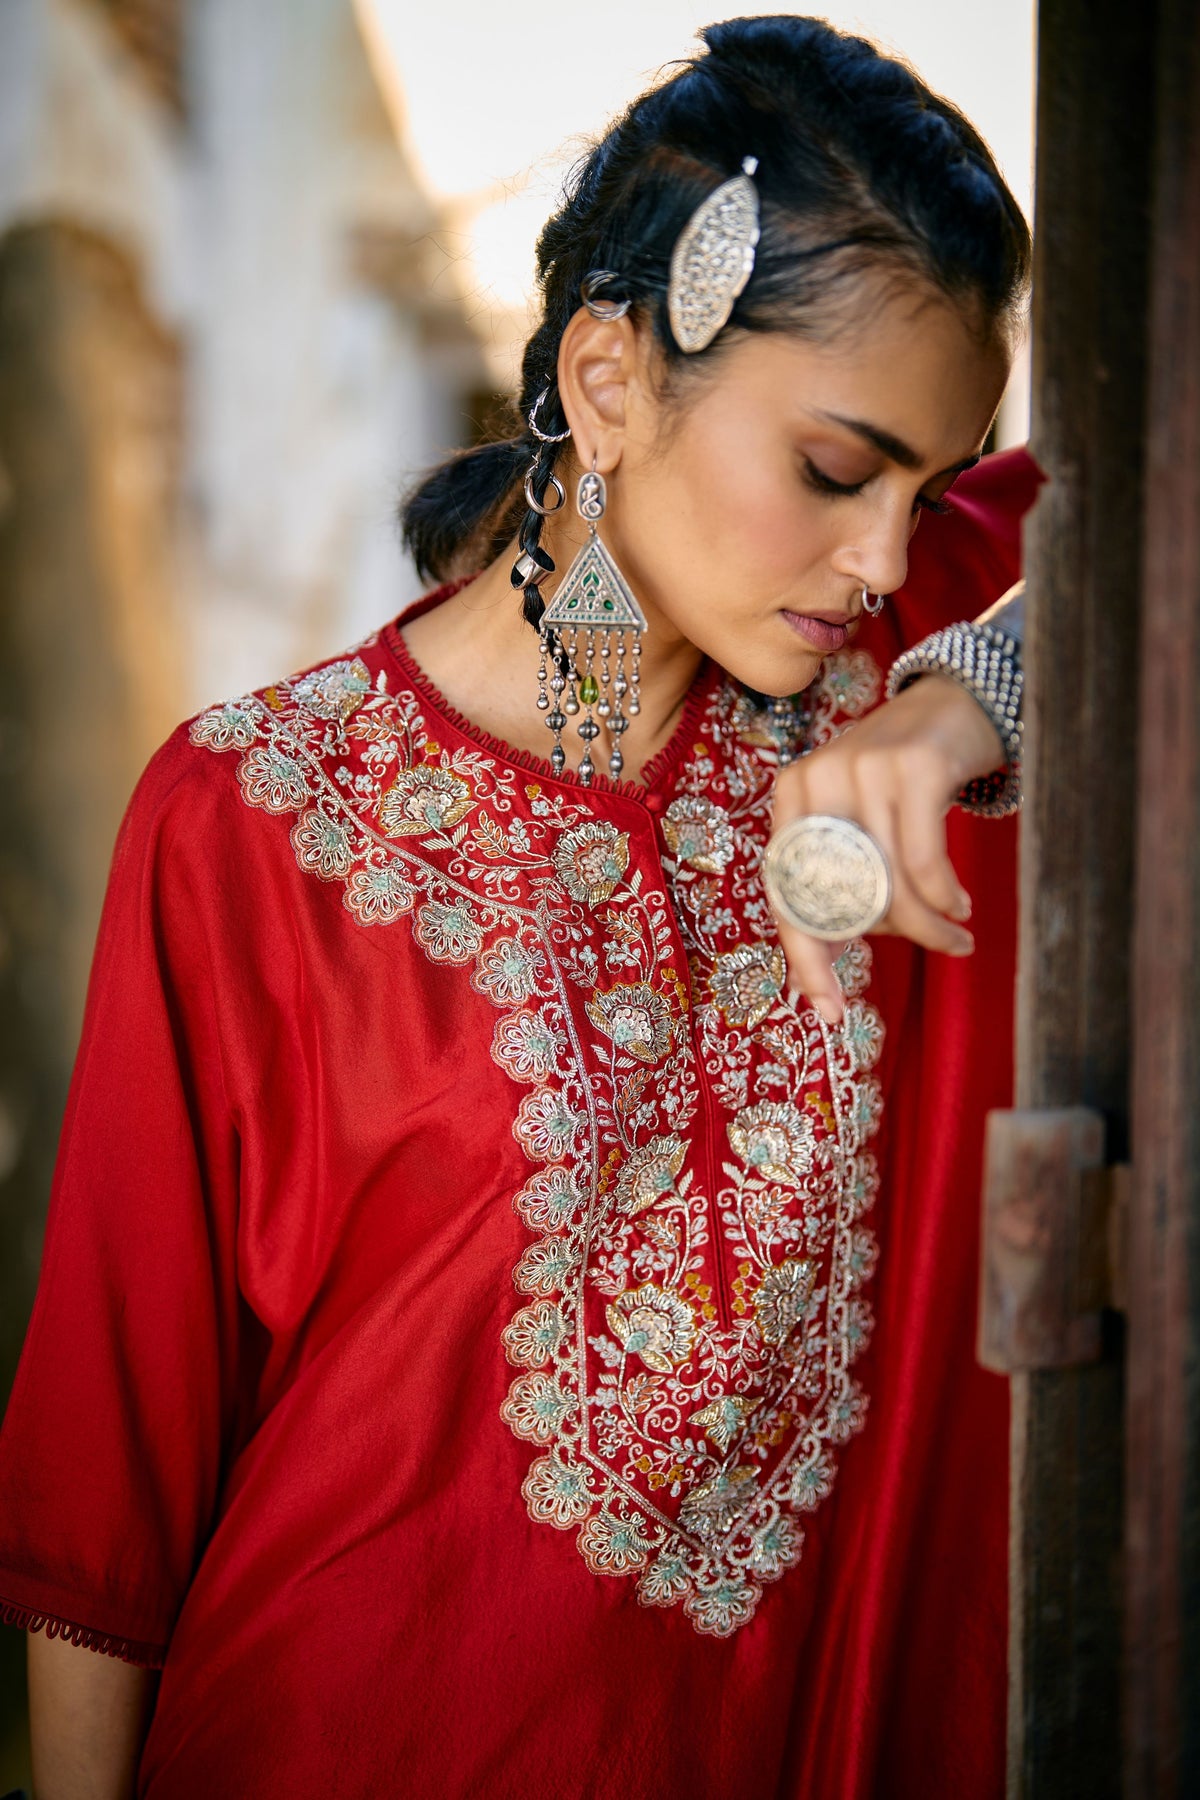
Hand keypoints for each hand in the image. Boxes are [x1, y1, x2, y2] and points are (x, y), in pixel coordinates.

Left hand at [768, 674, 1005, 1024]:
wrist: (954, 705)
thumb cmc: (903, 782)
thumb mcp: (860, 823)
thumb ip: (840, 882)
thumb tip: (829, 964)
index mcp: (791, 798)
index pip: (788, 893)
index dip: (806, 959)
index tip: (829, 1011)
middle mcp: (817, 778)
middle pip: (840, 894)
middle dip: (890, 937)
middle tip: (936, 951)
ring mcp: (863, 768)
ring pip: (888, 882)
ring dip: (928, 924)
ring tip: (956, 936)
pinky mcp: (912, 765)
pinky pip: (923, 857)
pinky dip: (944, 895)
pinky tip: (960, 905)